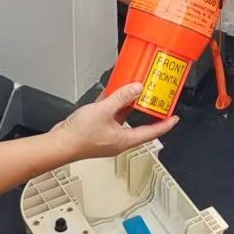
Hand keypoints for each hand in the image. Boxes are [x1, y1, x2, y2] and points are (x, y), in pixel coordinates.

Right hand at [54, 83, 178, 159]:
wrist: (59, 144)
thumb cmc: (79, 137)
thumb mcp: (104, 111)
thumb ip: (121, 98)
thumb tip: (137, 89)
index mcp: (125, 140)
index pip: (152, 132)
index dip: (165, 125)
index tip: (175, 118)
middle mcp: (118, 139)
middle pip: (139, 124)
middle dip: (148, 110)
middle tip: (156, 99)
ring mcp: (108, 134)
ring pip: (124, 118)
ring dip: (130, 105)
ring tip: (136, 91)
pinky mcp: (97, 129)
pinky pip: (111, 115)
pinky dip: (114, 104)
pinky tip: (112, 92)